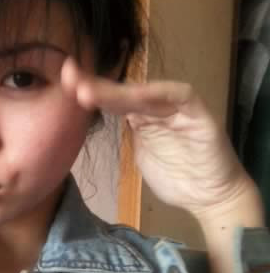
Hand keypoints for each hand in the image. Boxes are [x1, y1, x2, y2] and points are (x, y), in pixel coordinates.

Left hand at [61, 56, 253, 218]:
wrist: (210, 197)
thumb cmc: (176, 177)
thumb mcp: (139, 154)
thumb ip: (123, 134)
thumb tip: (95, 122)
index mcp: (141, 115)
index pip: (111, 98)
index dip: (88, 89)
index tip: (62, 82)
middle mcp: (157, 106)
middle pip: (123, 91)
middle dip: (95, 83)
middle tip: (68, 75)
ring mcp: (177, 108)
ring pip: (144, 93)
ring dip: (116, 92)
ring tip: (87, 92)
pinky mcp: (197, 114)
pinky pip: (179, 97)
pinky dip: (158, 93)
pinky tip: (135, 93)